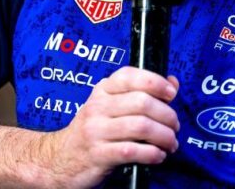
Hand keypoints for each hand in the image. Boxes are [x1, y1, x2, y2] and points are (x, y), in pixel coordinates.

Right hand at [37, 66, 179, 187]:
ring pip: (141, 126)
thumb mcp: (111, 107)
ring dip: (164, 136)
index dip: (155, 82)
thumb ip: (140, 94)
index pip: (129, 76)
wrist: (60, 158)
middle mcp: (98, 107)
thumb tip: (172, 82)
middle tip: (174, 127)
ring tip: (170, 143)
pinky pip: (132, 151)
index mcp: (102, 91)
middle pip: (142, 102)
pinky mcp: (98, 154)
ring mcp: (96, 130)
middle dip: (167, 115)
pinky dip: (152, 154)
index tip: (171, 93)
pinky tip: (158, 156)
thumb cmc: (92, 131)